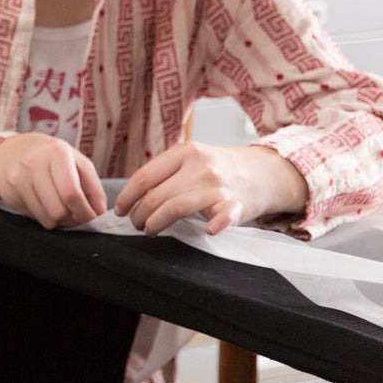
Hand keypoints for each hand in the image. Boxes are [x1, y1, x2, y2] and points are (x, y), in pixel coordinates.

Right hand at [0, 133, 107, 228]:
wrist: (8, 152)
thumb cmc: (50, 157)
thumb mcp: (76, 161)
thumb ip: (93, 186)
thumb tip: (100, 213)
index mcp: (56, 151)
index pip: (71, 192)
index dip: (85, 212)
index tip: (92, 218)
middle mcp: (34, 162)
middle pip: (59, 210)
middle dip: (73, 219)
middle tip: (76, 215)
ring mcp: (18, 178)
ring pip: (47, 218)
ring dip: (60, 220)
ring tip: (62, 209)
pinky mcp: (9, 193)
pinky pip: (35, 218)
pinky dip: (45, 217)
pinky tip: (44, 204)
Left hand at [114, 142, 307, 236]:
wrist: (262, 171)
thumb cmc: (218, 169)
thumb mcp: (192, 158)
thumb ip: (166, 171)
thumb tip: (132, 195)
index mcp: (184, 152)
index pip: (145, 177)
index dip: (127, 196)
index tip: (119, 210)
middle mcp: (200, 166)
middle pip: (156, 195)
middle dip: (139, 214)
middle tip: (135, 223)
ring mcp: (219, 186)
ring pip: (176, 207)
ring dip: (156, 223)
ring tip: (149, 230)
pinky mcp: (237, 204)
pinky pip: (225, 214)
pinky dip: (217, 222)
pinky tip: (209, 230)